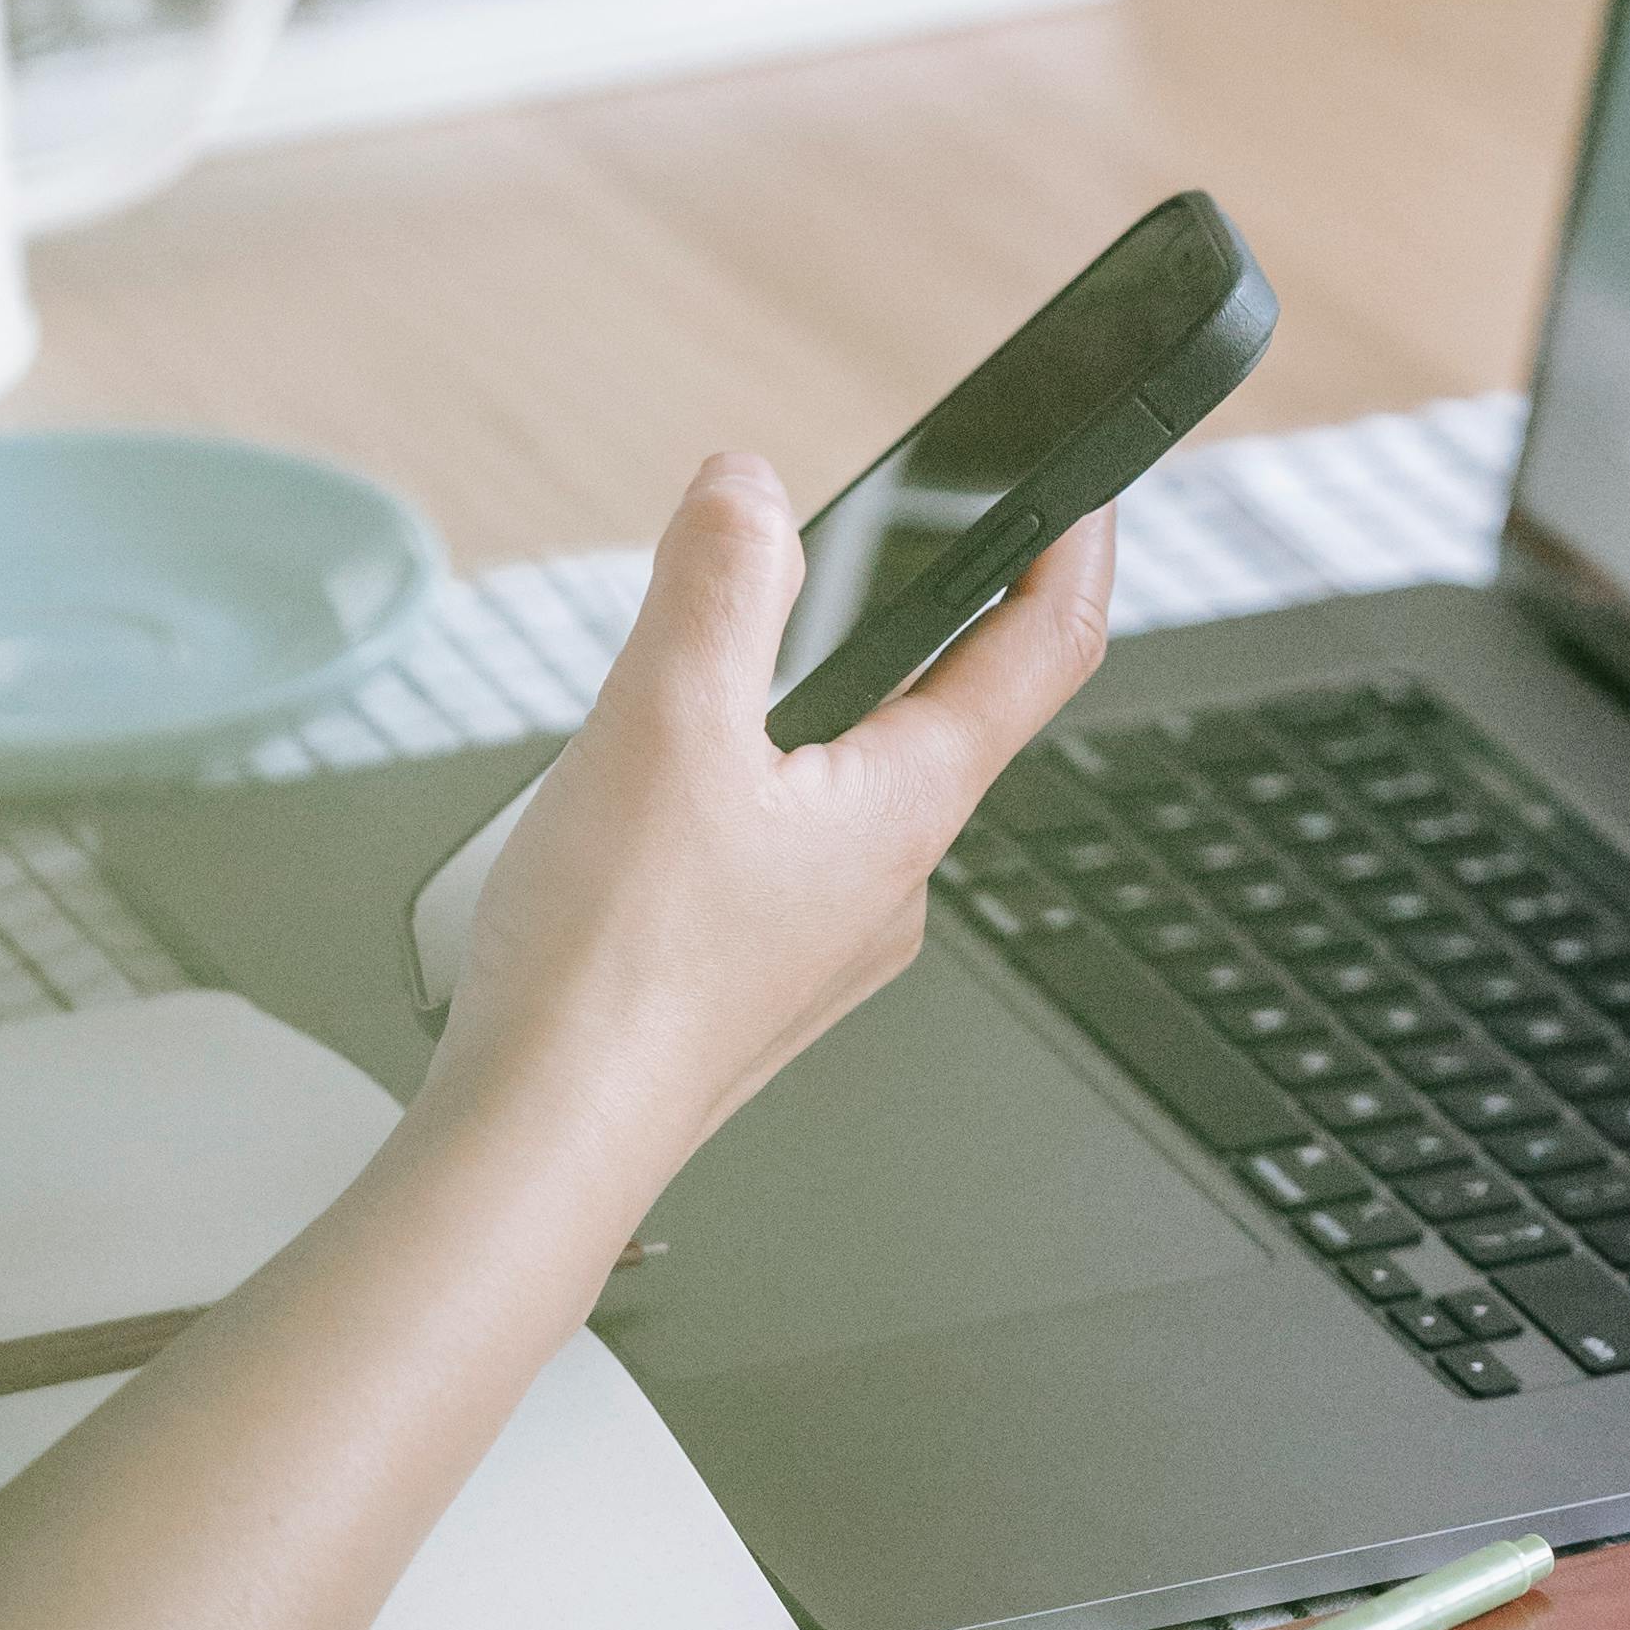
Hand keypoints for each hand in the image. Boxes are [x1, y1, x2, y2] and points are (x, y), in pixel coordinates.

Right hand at [431, 449, 1115, 1190]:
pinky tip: (661, 803)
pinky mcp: (761, 979)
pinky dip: (749, 793)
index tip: (1086, 489)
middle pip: (945, 714)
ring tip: (715, 675)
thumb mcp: (663, 722)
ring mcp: (830, 939)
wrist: (543, 1140)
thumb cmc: (613, 967)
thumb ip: (717, 587)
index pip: (1044, 650)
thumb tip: (751, 488)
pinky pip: (787, 852)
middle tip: (866, 547)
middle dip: (910, 620)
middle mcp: (892, 879)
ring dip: (809, 714)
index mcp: (908, 805)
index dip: (1075, 550)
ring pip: (852, 786)